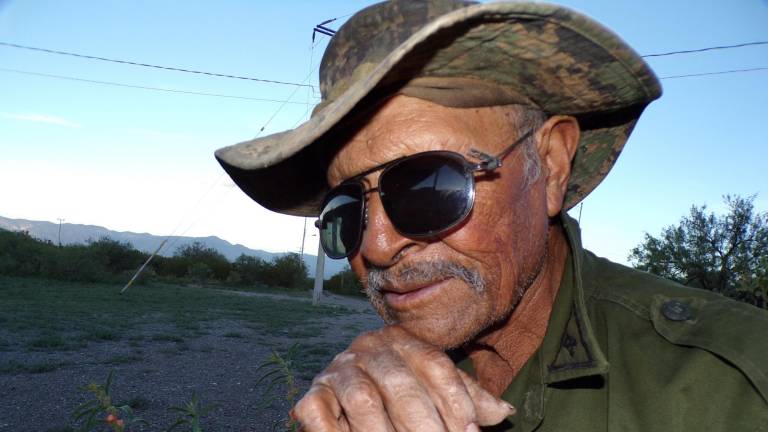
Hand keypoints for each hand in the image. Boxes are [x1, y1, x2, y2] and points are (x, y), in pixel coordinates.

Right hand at [291, 325, 514, 431]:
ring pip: (364, 401)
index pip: (435, 365)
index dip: (456, 400)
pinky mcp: (313, 395)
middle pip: (401, 384)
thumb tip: (505, 411)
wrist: (345, 402)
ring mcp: (339, 370)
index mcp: (402, 341)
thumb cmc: (400, 397)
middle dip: (425, 424)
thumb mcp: (434, 392)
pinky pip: (320, 412)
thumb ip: (467, 400)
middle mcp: (369, 348)